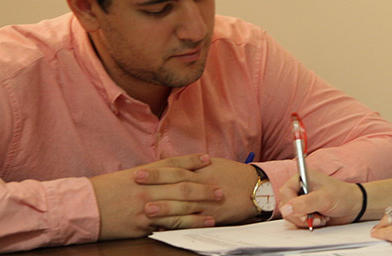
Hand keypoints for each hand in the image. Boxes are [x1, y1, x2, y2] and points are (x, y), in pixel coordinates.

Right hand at [91, 153, 219, 239]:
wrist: (81, 207)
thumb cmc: (102, 191)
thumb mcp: (125, 177)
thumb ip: (146, 176)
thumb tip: (165, 174)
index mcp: (143, 173)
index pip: (173, 164)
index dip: (192, 161)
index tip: (209, 159)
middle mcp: (147, 188)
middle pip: (182, 185)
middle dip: (203, 187)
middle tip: (221, 189)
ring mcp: (146, 206)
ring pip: (180, 205)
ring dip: (200, 207)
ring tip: (216, 208)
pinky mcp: (142, 225)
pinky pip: (168, 224)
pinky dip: (186, 224)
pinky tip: (199, 224)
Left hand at [136, 157, 258, 224]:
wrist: (256, 187)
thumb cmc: (233, 174)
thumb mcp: (213, 164)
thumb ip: (192, 165)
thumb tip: (171, 165)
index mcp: (201, 170)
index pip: (175, 169)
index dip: (156, 172)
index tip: (137, 173)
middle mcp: (203, 184)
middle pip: (176, 185)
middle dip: (155, 187)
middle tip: (135, 189)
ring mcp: (208, 202)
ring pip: (184, 205)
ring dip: (166, 207)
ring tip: (148, 210)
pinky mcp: (213, 216)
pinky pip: (195, 221)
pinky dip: (181, 225)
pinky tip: (167, 228)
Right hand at [278, 169, 361, 227]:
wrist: (353, 207)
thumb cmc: (342, 196)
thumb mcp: (324, 199)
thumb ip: (304, 203)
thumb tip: (285, 209)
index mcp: (302, 178)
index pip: (285, 192)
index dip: (290, 204)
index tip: (302, 213)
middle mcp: (299, 189)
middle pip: (286, 206)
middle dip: (300, 215)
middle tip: (313, 216)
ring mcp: (301, 201)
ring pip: (291, 215)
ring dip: (305, 220)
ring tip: (320, 217)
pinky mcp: (305, 211)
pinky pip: (298, 221)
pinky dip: (308, 223)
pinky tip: (320, 219)